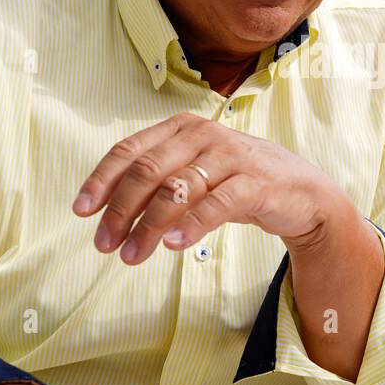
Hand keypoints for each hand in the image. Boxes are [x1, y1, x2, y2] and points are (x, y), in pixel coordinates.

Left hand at [72, 112, 349, 263]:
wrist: (303, 193)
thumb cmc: (238, 182)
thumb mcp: (194, 175)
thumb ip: (157, 185)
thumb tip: (109, 212)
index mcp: (182, 128)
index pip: (130, 150)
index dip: (101, 180)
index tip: (81, 211)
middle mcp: (204, 135)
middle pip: (148, 170)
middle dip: (120, 209)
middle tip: (104, 244)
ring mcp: (231, 156)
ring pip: (177, 189)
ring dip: (148, 226)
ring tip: (131, 256)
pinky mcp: (256, 182)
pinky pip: (216, 204)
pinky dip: (192, 225)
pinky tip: (173, 246)